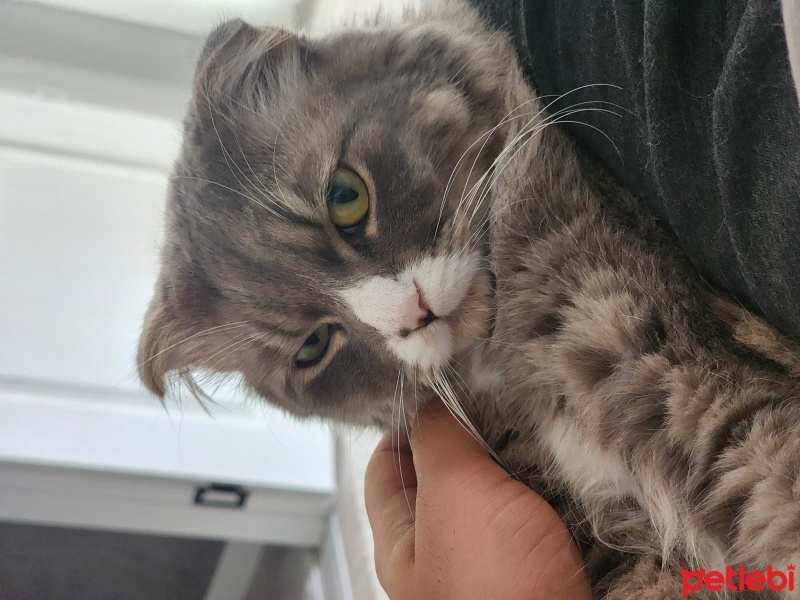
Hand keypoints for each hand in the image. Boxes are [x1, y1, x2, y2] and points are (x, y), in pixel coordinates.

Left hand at [365, 398, 590, 599]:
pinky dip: (547, 477)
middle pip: (445, 474)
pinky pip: (538, 506)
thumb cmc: (494, 585)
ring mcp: (494, 555)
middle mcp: (444, 549)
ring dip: (513, 453)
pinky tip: (561, 455)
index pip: (386, 466)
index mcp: (402, 540)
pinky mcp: (540, 559)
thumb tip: (430, 400)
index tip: (436, 387)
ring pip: (496, 487)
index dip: (405, 423)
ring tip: (531, 415)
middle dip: (467, 433)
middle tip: (493, 392)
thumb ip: (437, 440)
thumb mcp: (452, 494)